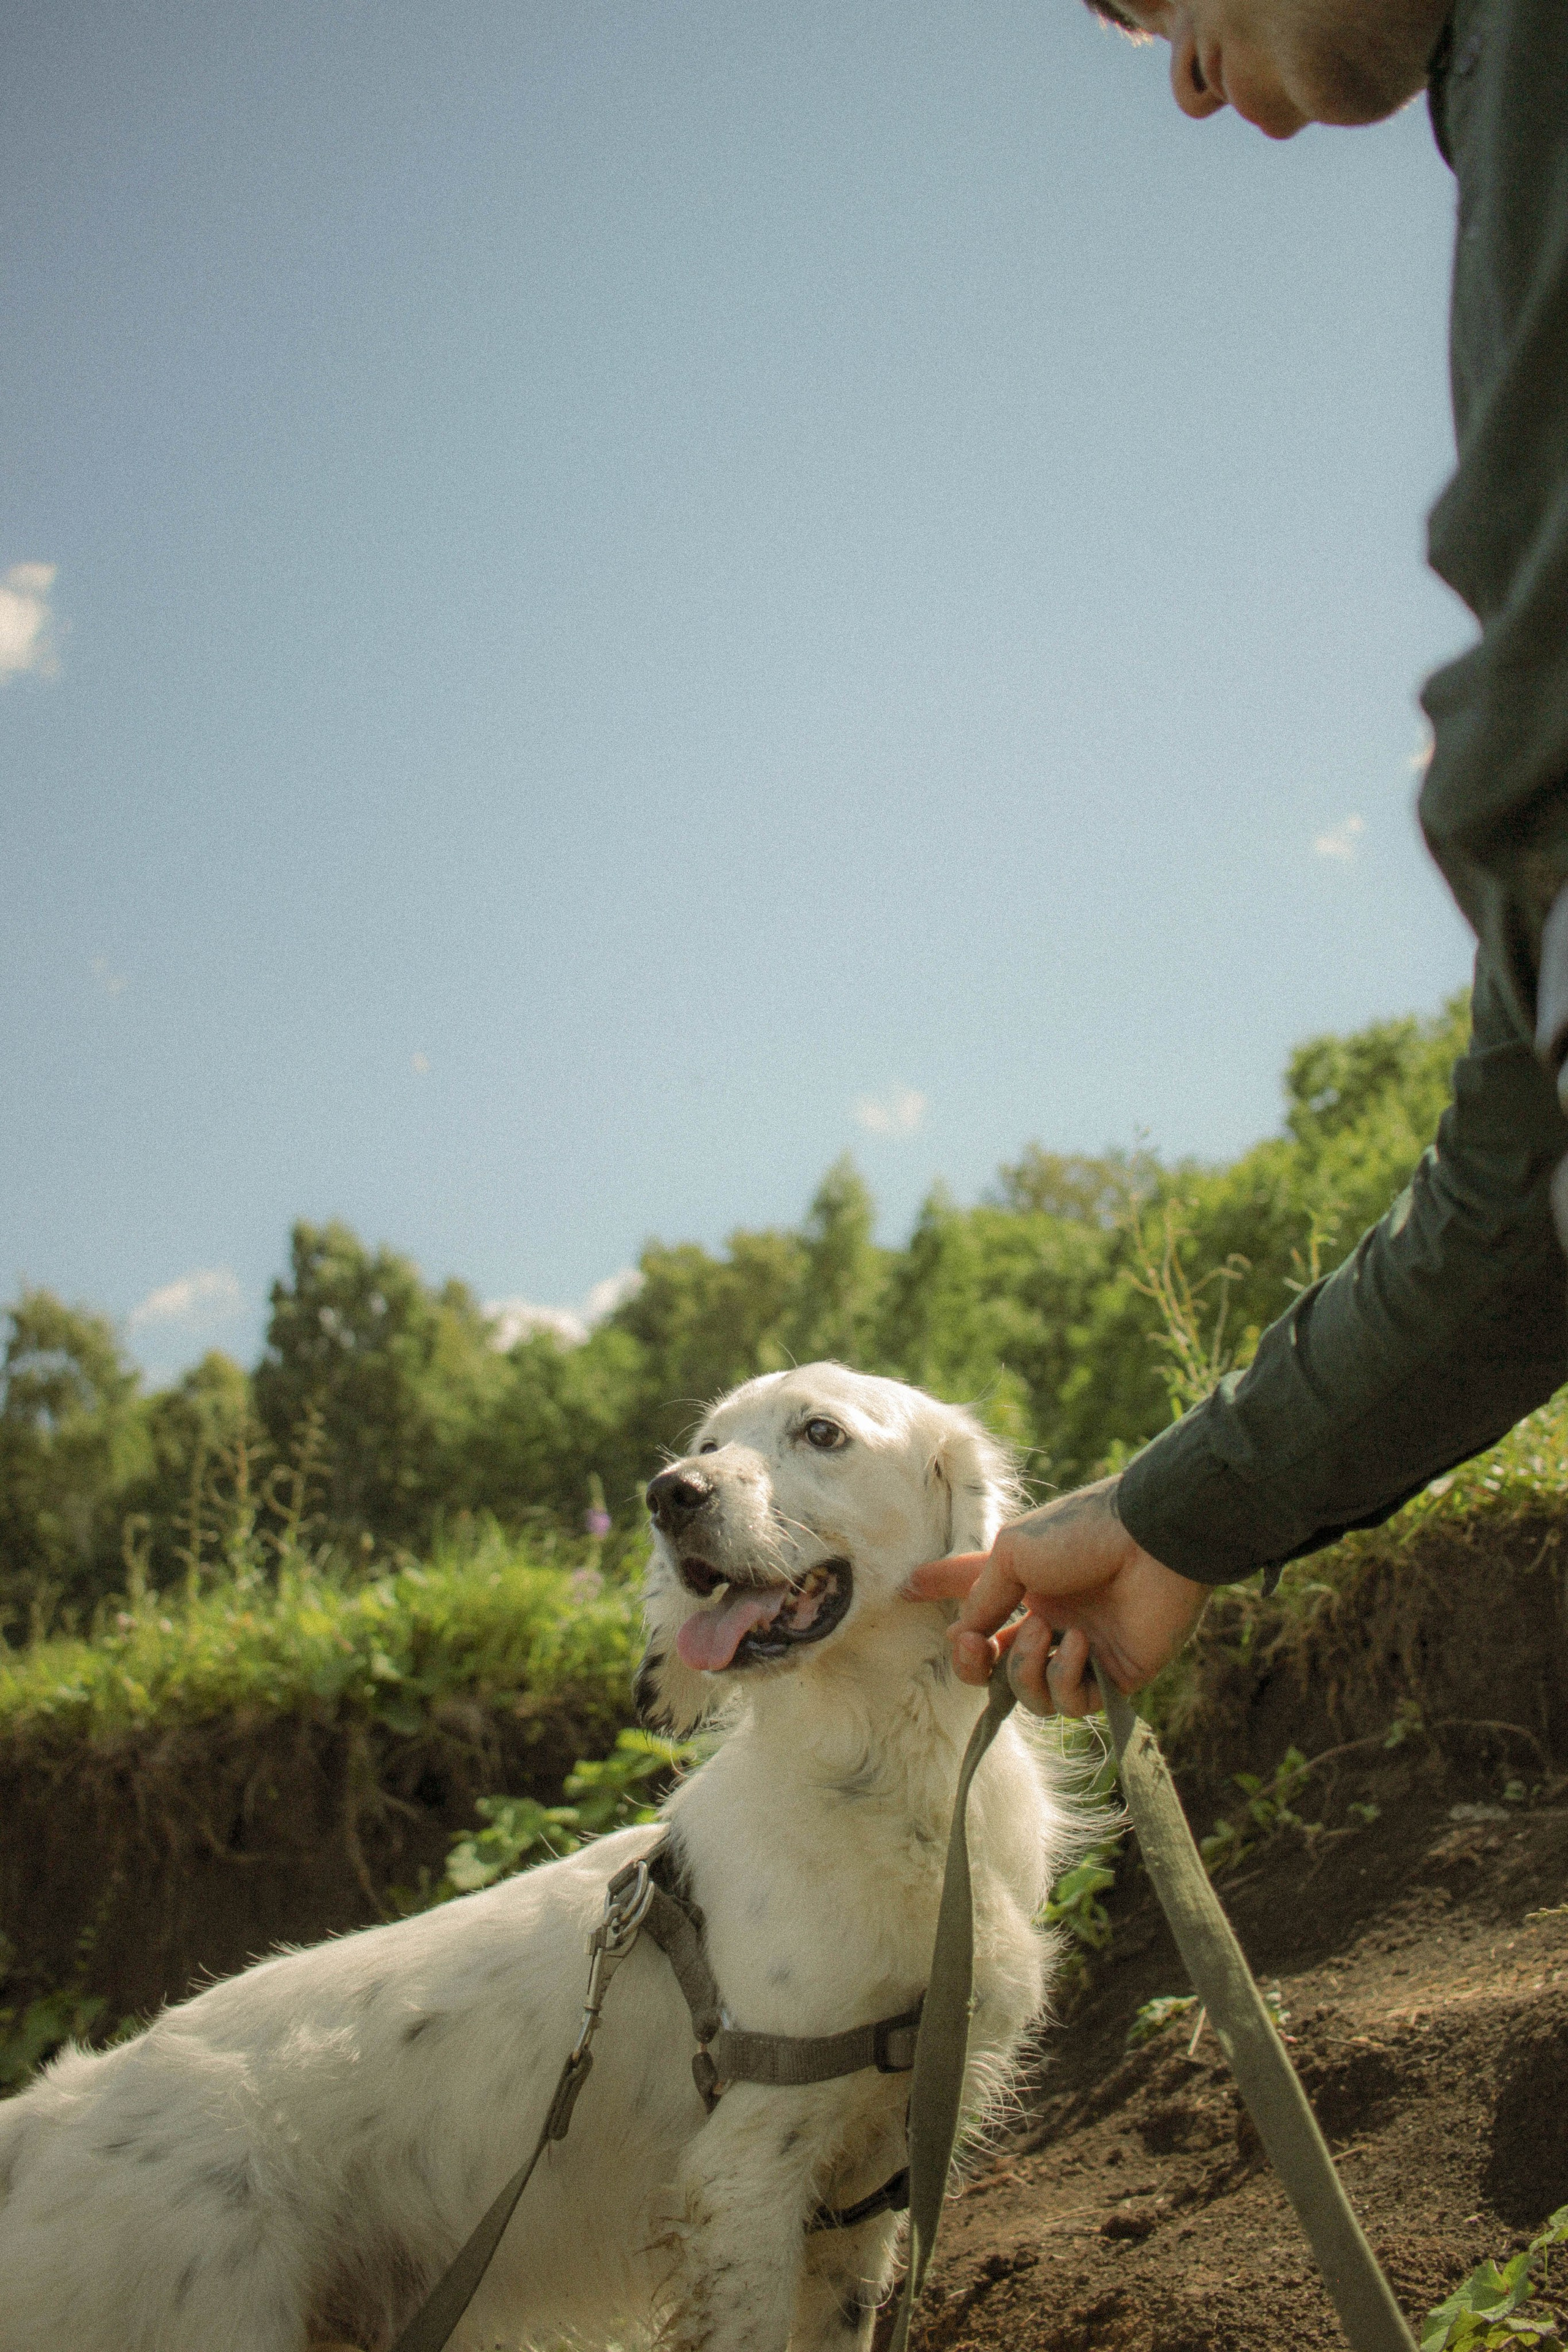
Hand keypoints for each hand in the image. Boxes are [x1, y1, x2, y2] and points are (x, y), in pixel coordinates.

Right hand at [904, 1476, 1208, 1716]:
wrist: (1150, 1541)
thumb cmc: (1081, 1533)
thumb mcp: (1012, 1552)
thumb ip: (982, 1596)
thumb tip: (963, 1634)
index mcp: (1027, 1582)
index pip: (977, 1597)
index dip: (942, 1592)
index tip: (906, 1590)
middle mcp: (1052, 1619)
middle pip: (996, 1665)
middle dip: (973, 1663)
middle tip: (975, 1645)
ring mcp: (1083, 1651)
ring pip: (1030, 1694)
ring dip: (1025, 1668)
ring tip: (1045, 1632)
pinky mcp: (1116, 1676)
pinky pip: (1072, 1703)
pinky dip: (1065, 1677)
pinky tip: (1078, 1644)